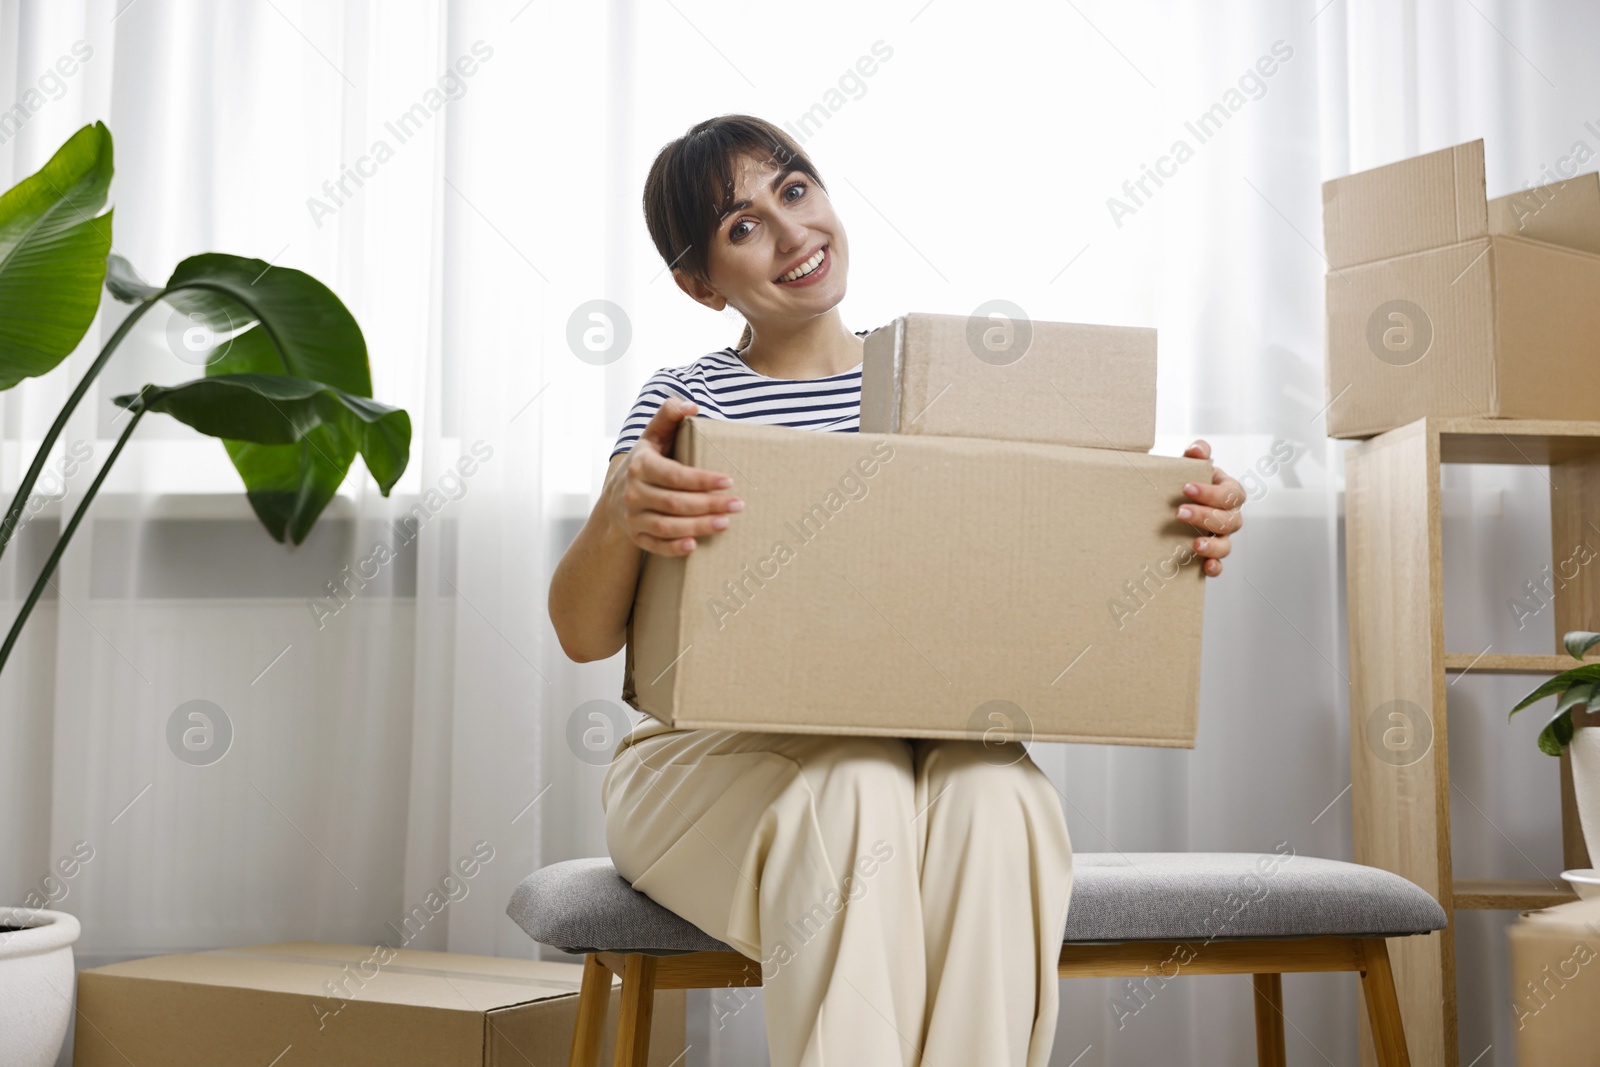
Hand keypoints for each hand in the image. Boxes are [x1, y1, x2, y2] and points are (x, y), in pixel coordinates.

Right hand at [608, 398, 741, 556]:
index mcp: (641, 465)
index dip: (701, 480)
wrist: (615, 496)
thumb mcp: (653, 435)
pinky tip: (695, 545)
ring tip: (725, 523)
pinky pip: (655, 545)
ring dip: (698, 527)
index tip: (728, 481)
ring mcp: (633, 517)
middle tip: (738, 504)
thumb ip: (669, 414)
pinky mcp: (637, 537)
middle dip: (708, 505)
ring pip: (667, 526)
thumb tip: (692, 405)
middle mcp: (634, 493)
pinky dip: (674, 548)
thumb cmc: (646, 462)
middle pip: (675, 503)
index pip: (674, 475)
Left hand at [1178, 440, 1243, 577]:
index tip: (1186, 488)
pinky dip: (1214, 567)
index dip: (1211, 493)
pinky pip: (1219, 564)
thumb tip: (1196, 449)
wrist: (1172, 503)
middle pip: (1229, 520)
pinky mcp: (1211, 554)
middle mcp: (1230, 516)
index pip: (1230, 494)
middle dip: (1205, 517)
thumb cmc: (1186, 482)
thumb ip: (1196, 454)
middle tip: (1179, 513)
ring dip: (1212, 545)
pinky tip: (1205, 567)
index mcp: (1229, 493)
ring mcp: (1222, 537)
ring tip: (1194, 545)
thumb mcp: (1190, 465)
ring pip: (1227, 545)